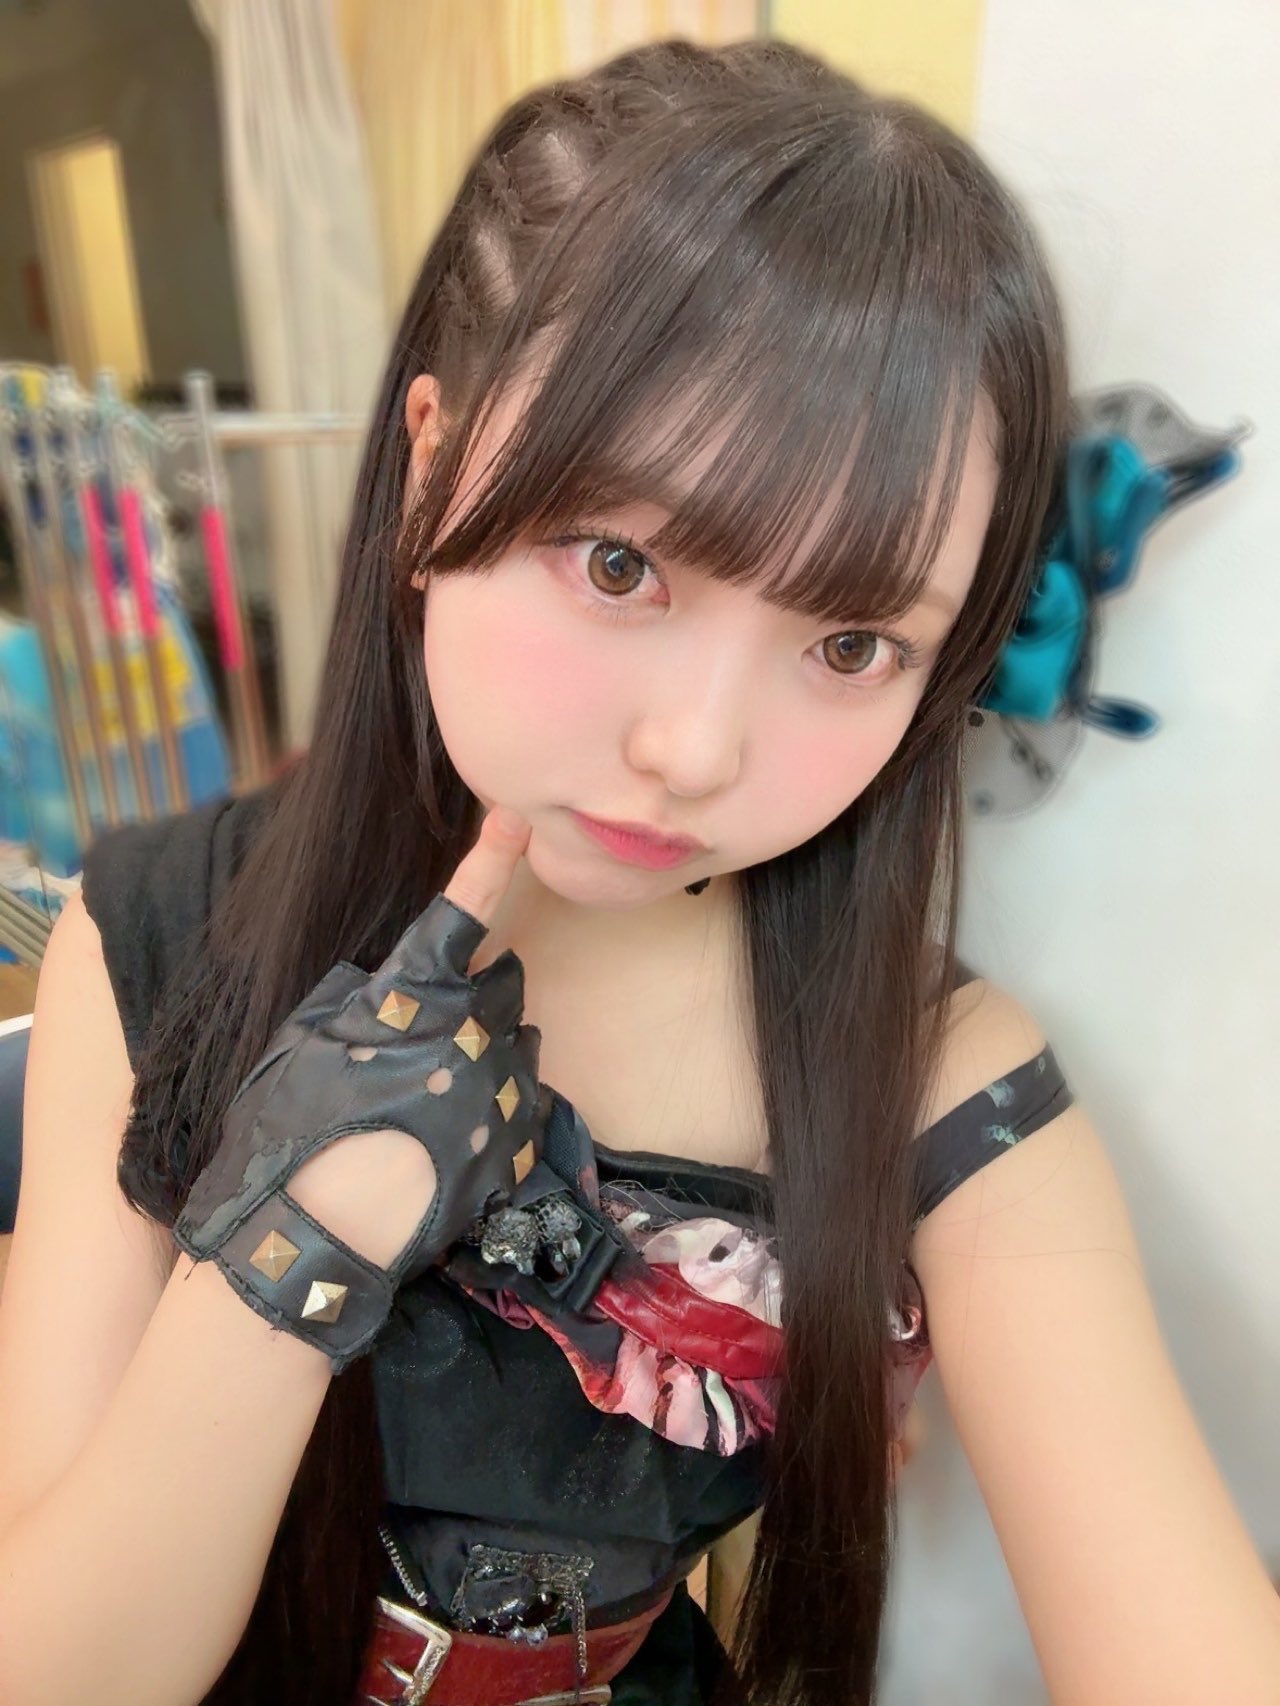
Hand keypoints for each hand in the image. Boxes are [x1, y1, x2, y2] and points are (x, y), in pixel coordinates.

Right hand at [172, 806, 545, 1369]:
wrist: (309, 1242)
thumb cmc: (286, 1134)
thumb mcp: (300, 1041)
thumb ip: (358, 996)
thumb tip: (390, 977)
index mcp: (413, 997)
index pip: (462, 911)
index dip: (489, 858)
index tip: (515, 819)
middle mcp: (470, 1034)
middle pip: (505, 979)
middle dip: (478, 988)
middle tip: (431, 1028)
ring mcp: (499, 1092)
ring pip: (522, 1039)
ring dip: (491, 1046)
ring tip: (435, 1091)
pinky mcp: (514, 1146)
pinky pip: (526, 1099)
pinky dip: (498, 1102)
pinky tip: (451, 1132)